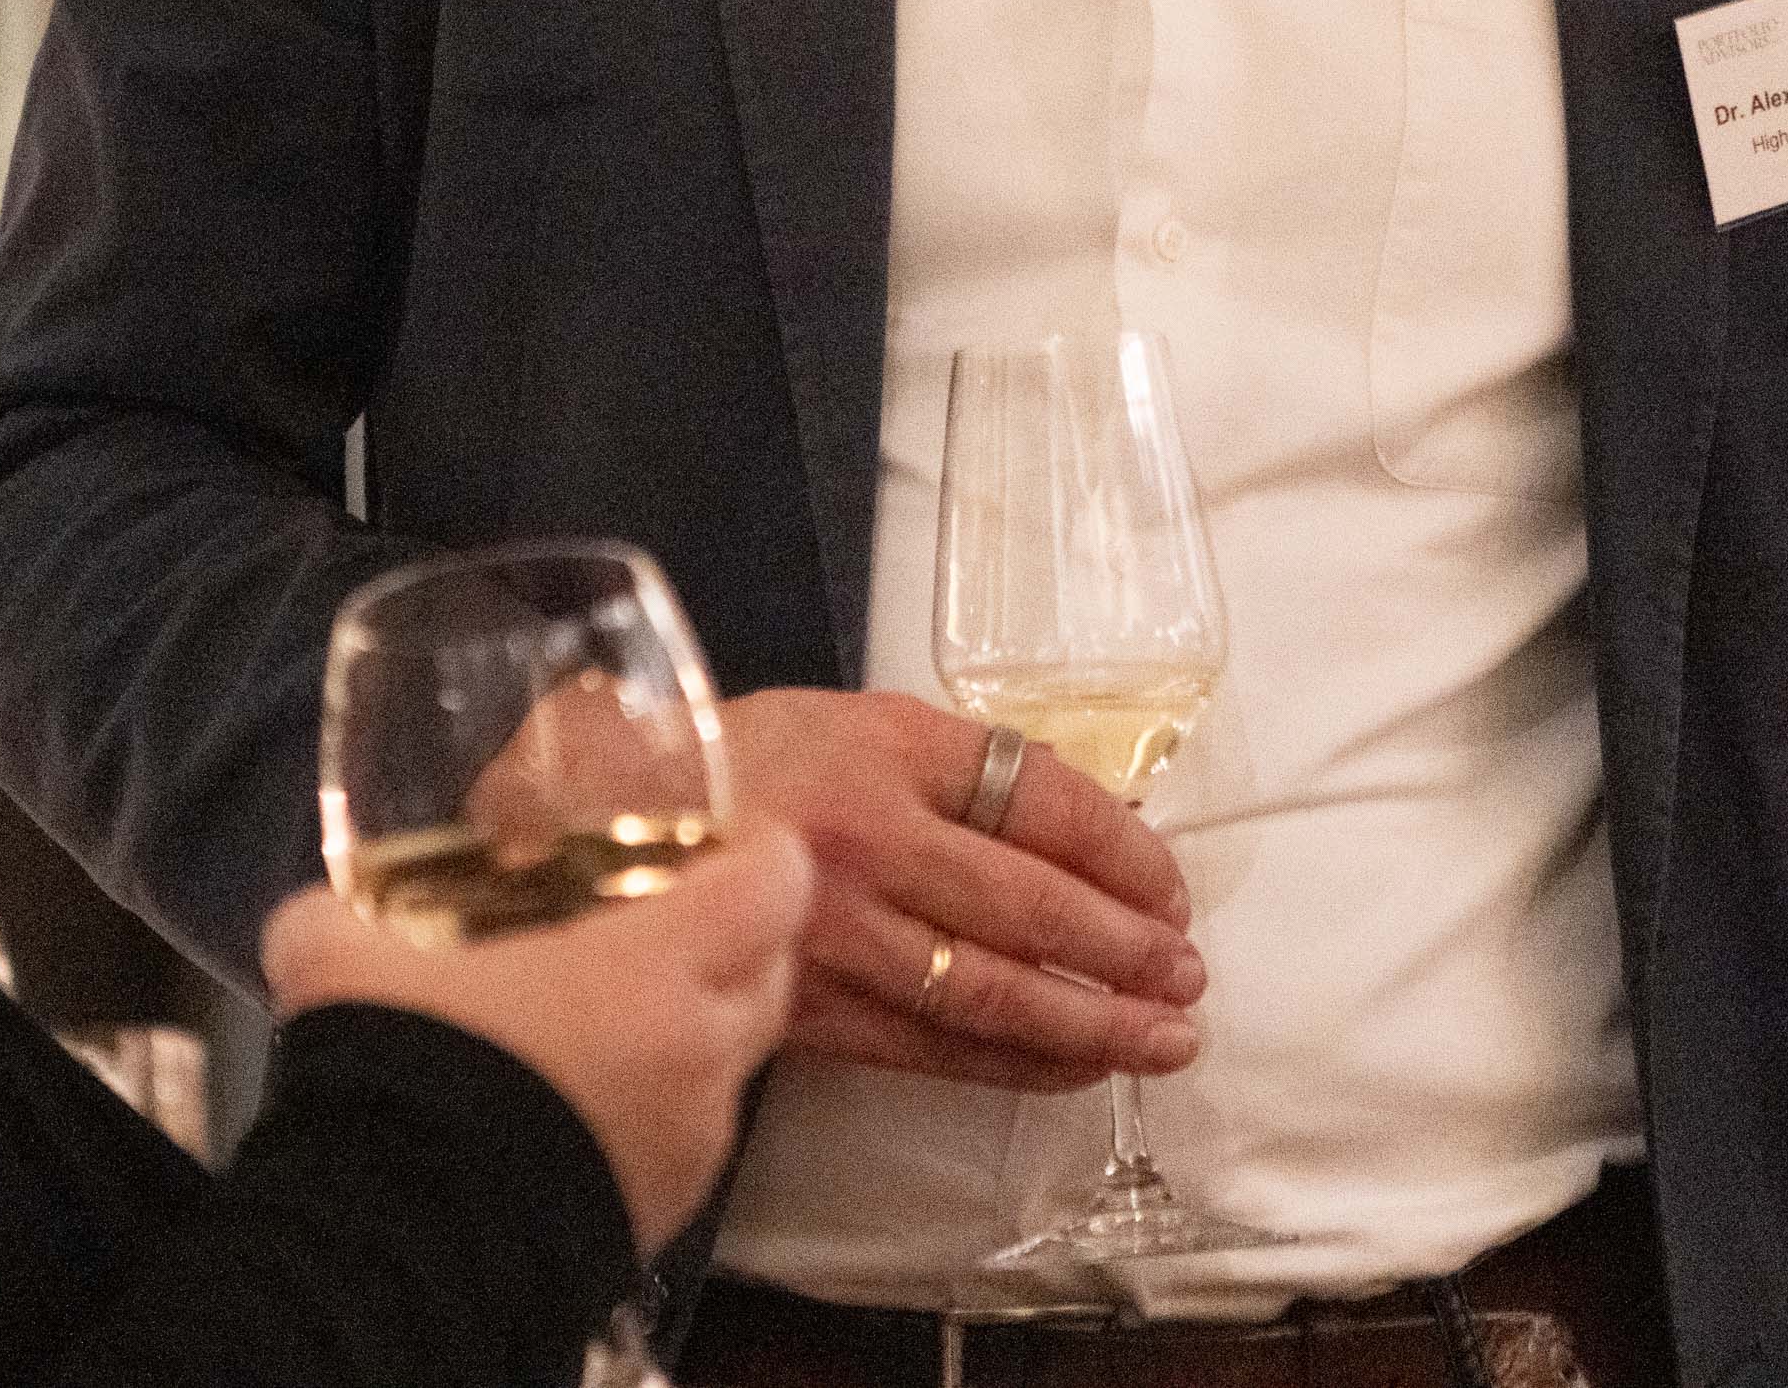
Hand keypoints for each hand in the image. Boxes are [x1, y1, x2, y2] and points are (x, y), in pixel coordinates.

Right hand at [258, 820, 813, 1251]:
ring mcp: (692, 1144)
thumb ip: (344, 919)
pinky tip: (580, 1100)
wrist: (394, 1252)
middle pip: (770, 971)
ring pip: (733, 1061)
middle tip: (665, 915)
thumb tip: (322, 916)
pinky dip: (657, 1106)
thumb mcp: (343, 964)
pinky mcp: (663, 1214)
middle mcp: (700, 1056)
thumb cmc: (403, 1072)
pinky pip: (688, 1138)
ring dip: (695, 1028)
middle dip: (736, 937)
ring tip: (612, 1013)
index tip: (724, 836)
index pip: (776, 882)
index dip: (762, 849)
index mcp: (654, 970)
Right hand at [720, 686, 1205, 1092]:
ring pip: (994, 989)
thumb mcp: (841, 721)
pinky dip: (1017, 1062)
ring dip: (1094, 1021)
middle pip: (1031, 902)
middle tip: (1187, 975)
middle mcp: (869, 837)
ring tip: (1164, 1038)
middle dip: (1127, 948)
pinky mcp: (813, 1008)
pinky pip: (935, 1047)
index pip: (1041, 796)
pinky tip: (1074, 1067)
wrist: (599, 841)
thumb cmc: (732, 769)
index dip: (1123, 850)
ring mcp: (838, 931)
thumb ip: (948, 765)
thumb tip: (1074, 815)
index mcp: (885, 746)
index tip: (1170, 887)